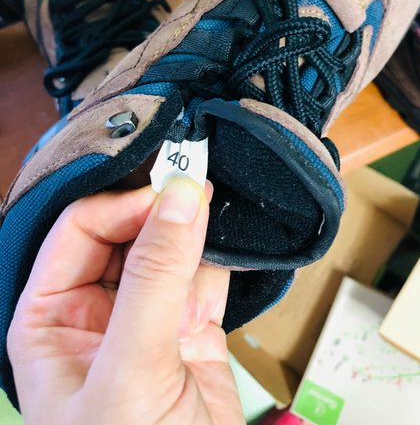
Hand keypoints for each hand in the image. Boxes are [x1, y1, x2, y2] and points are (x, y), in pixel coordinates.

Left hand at [7, 177, 244, 423]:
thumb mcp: (129, 372)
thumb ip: (154, 281)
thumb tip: (177, 200)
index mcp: (52, 318)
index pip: (80, 232)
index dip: (123, 206)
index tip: (168, 193)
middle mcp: (96, 313)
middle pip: (125, 233)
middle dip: (158, 208)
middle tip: (197, 184)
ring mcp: (146, 322)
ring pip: (168, 249)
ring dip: (192, 226)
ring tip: (216, 202)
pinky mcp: (190, 331)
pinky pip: (204, 277)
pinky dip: (221, 257)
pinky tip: (232, 242)